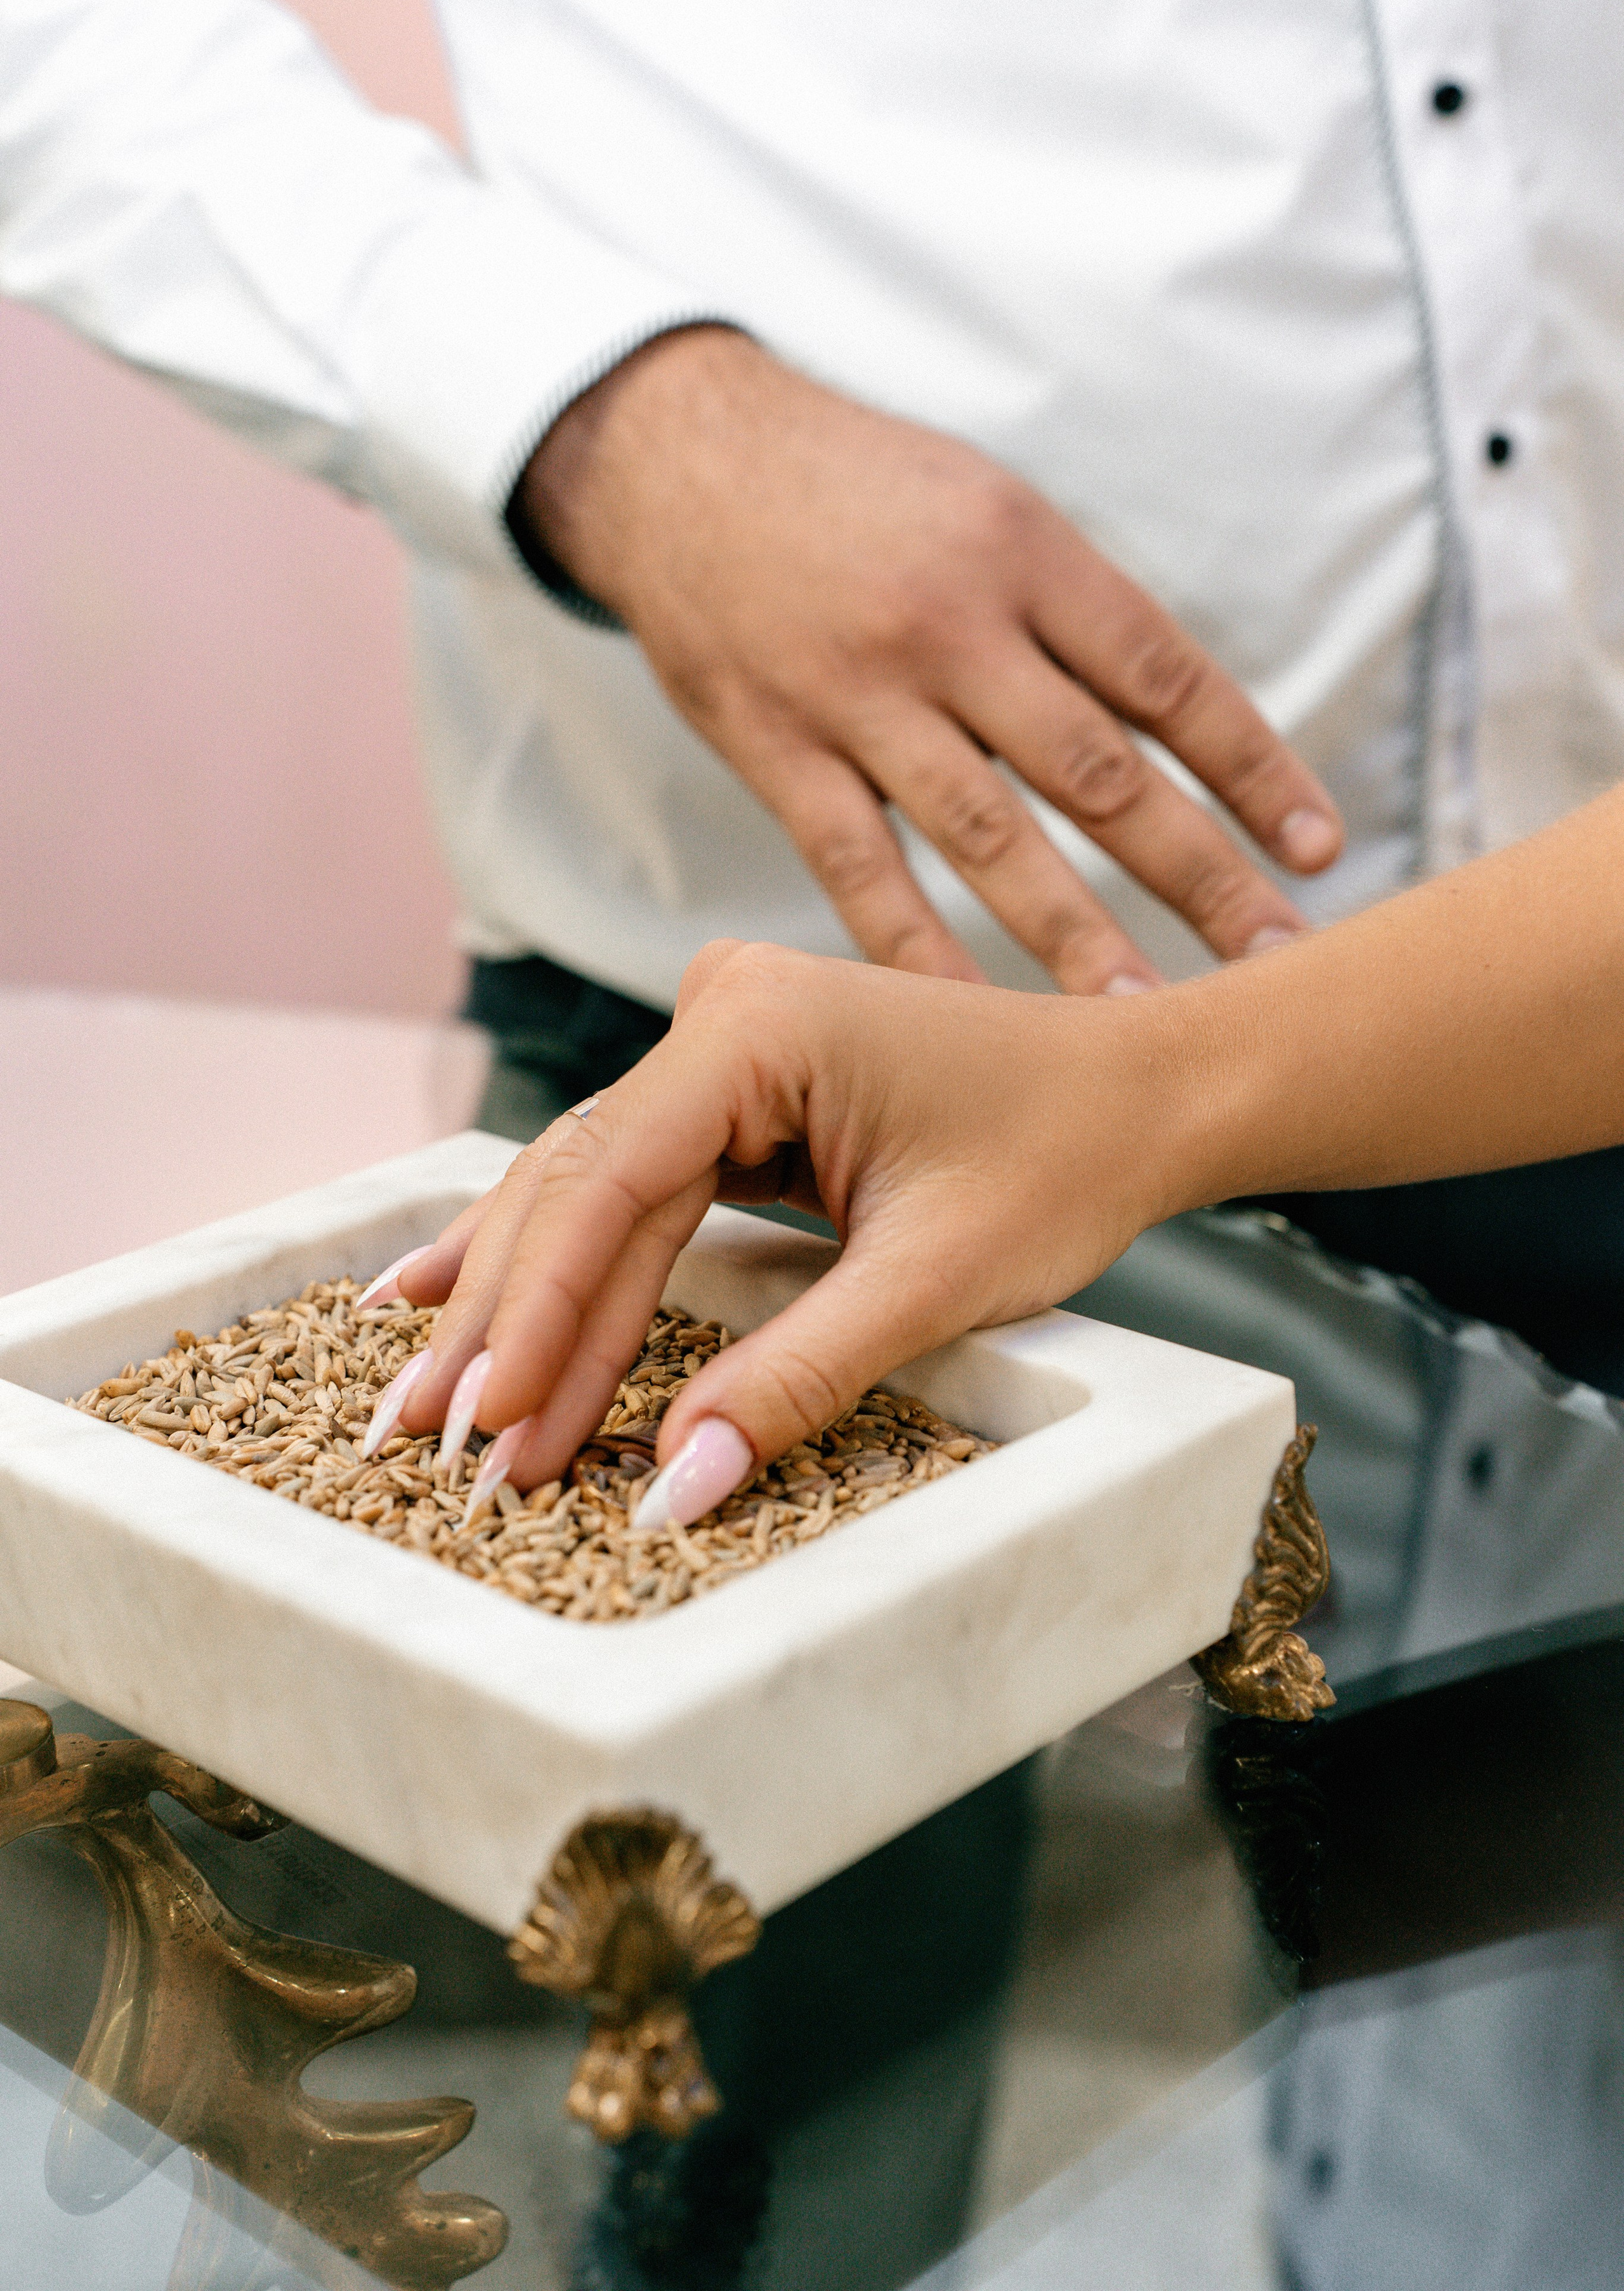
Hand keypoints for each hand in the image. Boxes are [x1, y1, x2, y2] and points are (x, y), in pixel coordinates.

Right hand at [387, 939, 1190, 1509]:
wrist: (1141, 1093)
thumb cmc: (1060, 1163)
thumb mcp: (932, 1281)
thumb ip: (796, 1377)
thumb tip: (679, 1487)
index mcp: (759, 1026)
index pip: (614, 1187)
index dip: (544, 1315)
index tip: (488, 1425)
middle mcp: (720, 1011)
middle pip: (583, 1188)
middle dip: (513, 1323)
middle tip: (426, 1443)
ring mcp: (721, 1039)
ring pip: (591, 1189)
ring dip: (521, 1300)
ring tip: (422, 1395)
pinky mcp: (735, 1083)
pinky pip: (630, 1182)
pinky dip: (560, 1256)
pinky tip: (453, 1291)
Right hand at [518, 328, 1342, 994]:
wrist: (678, 461)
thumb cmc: (854, 490)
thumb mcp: (981, 503)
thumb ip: (1066, 609)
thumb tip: (1173, 725)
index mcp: (1021, 551)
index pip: (1164, 675)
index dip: (1252, 766)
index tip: (1319, 846)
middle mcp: (951, 626)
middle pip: (1098, 772)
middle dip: (1199, 872)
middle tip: (1276, 954)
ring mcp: (860, 697)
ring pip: (990, 839)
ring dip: (1078, 936)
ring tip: (1150, 1016)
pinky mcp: (779, 753)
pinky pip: (863, 873)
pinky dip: (923, 951)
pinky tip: (981, 1016)